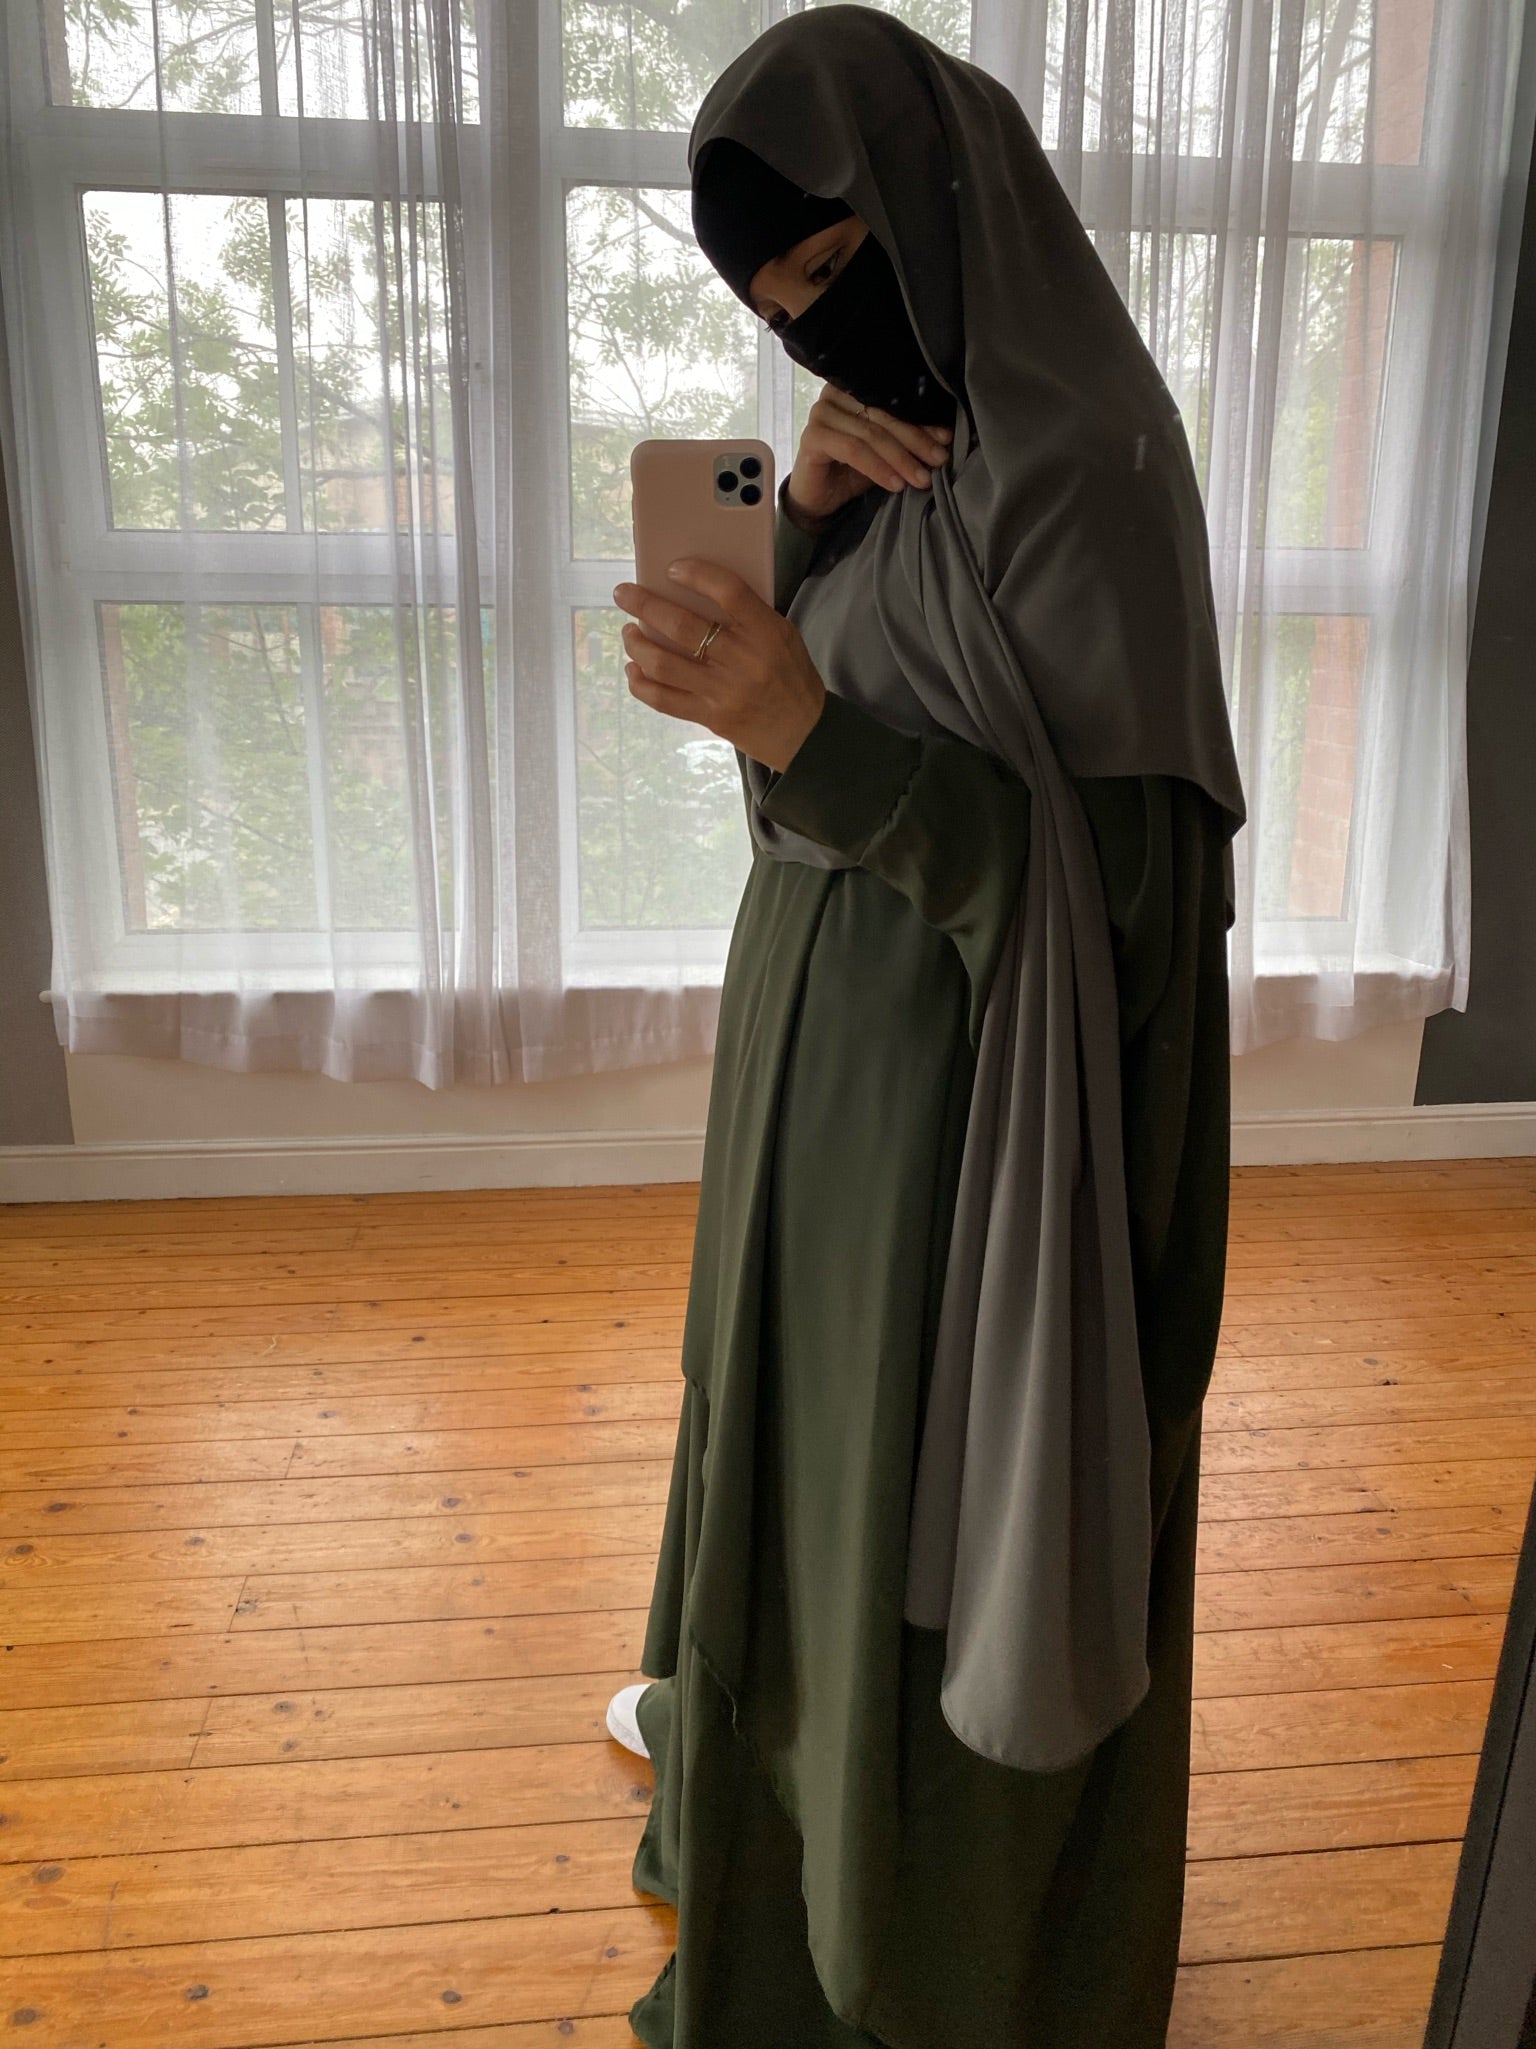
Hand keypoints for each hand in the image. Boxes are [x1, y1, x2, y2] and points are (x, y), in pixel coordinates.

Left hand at [613, 560, 826, 773]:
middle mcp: (743, 661)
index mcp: (767, 633)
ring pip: (664, 663)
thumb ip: (749, 616)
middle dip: (645, 605)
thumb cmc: (791, 676)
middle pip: (683, 626)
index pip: (729, 592)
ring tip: (629, 632)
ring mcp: (723, 692)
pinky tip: (633, 669)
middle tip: (623, 593)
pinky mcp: (710, 717)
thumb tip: (696, 590)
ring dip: (636, 643)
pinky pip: (664, 700)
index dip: (697, 575)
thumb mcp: (784, 637)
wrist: (804, 735)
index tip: (672, 568)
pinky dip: (641, 683)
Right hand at [785, 384, 952, 529]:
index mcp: (854, 388)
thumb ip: (906, 439)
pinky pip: (853, 450)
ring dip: (900, 458)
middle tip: (938, 460)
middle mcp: (835, 394)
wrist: (818, 498)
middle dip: (915, 441)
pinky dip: (877, 468)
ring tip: (920, 478)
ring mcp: (821, 413)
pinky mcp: (812, 437)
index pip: (893, 402)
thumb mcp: (885, 452)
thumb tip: (945, 435)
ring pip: (871, 434)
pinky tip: (895, 484)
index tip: (946, 439)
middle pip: (884, 416)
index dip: (922, 421)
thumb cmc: (851, 471)